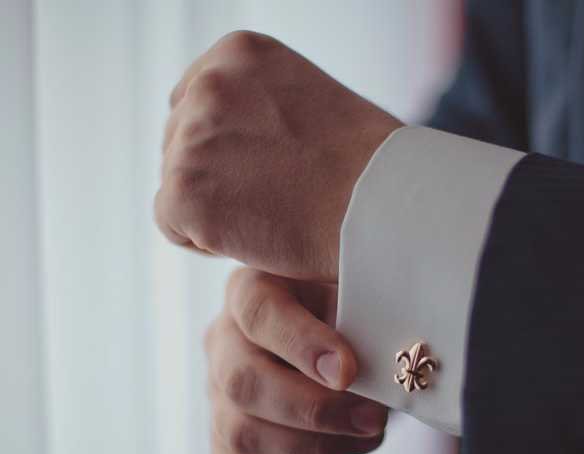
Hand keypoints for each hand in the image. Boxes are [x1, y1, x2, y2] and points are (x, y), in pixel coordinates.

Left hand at [155, 30, 402, 281]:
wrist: (384, 207)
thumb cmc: (371, 170)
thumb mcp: (312, 103)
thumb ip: (261, 108)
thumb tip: (232, 139)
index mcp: (239, 53)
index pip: (194, 102)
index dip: (228, 147)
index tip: (270, 169)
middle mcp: (207, 85)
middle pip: (178, 144)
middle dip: (217, 178)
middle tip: (277, 200)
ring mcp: (191, 138)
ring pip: (177, 186)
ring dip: (216, 209)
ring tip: (276, 217)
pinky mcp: (183, 193)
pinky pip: (172, 225)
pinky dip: (207, 241)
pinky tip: (258, 237)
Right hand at [204, 267, 387, 453]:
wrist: (353, 345)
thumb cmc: (360, 312)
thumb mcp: (362, 294)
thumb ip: (363, 309)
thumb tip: (387, 352)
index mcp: (253, 287)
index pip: (258, 312)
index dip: (301, 344)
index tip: (349, 372)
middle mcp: (224, 338)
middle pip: (242, 382)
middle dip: (314, 410)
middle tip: (374, 419)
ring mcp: (217, 391)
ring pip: (240, 433)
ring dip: (311, 447)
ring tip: (368, 438)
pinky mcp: (224, 438)